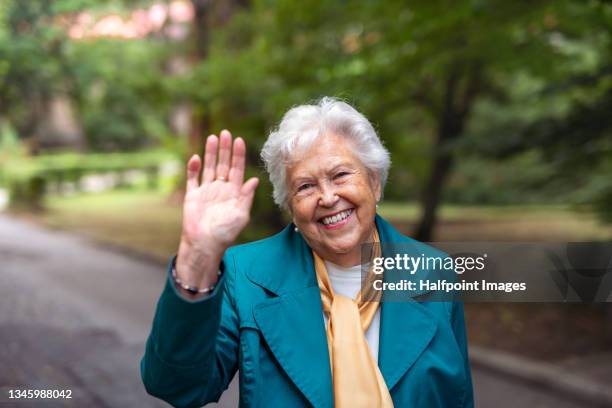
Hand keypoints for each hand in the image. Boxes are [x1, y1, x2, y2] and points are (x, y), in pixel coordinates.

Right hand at [176, 130, 258, 288]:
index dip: (238, 155)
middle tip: (225, 133)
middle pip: (223, 164)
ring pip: (208, 167)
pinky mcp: (192, 195)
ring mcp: (206, 191)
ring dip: (210, 153)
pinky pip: (192, 178)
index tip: (239, 141)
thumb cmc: (225, 233)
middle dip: (225, 149)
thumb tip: (255, 180)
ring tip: (212, 138)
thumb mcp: (241, 215)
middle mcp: (221, 188)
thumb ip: (246, 197)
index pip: (237, 169)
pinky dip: (193, 168)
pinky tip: (196, 157)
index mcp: (234, 192)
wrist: (204, 244)